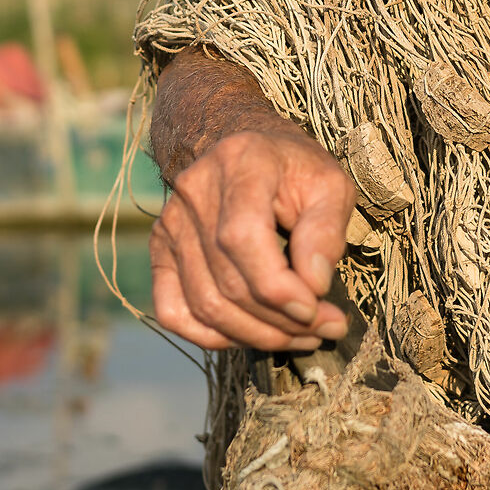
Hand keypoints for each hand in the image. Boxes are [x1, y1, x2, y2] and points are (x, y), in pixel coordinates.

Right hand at [149, 127, 353, 351]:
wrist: (250, 153)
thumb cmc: (296, 171)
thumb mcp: (330, 186)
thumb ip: (326, 231)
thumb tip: (314, 285)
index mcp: (240, 163)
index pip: (241, 238)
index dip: (277, 286)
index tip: (315, 308)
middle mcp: (194, 191)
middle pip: (227, 281)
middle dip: (280, 320)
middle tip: (324, 328)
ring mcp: (170, 223)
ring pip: (205, 304)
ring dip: (256, 335)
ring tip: (301, 335)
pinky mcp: (160, 251)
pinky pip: (174, 312)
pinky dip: (214, 337)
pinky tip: (253, 335)